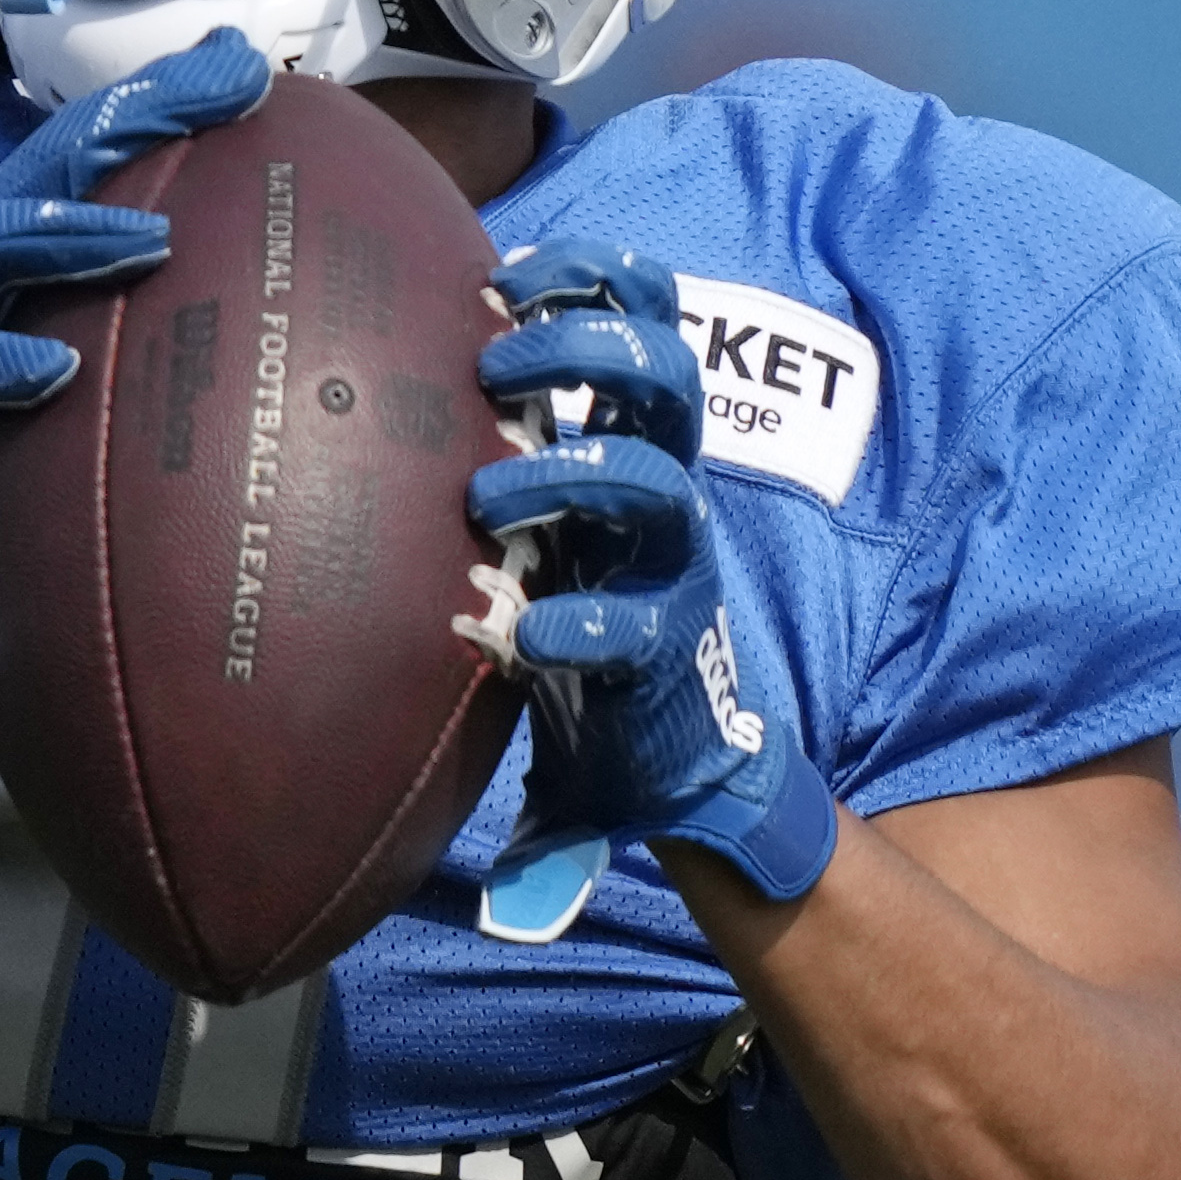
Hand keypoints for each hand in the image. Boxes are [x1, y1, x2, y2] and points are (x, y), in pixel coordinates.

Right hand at [0, 26, 272, 752]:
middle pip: (49, 163)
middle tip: (225, 98)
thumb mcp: (71, 366)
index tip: (251, 67)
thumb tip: (252, 285)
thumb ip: (138, 319)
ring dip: (71, 233)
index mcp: (12, 242)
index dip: (164, 101)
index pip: (92, 149)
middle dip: (132, 121)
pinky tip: (56, 371)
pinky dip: (0, 361)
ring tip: (152, 239)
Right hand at [463, 247, 837, 939]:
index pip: (628, 631)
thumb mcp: (592, 796)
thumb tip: (511, 911)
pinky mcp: (658, 413)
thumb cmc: (619, 738)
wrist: (687, 680)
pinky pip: (648, 324)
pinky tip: (522, 268)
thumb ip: (555, 845)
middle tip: (493, 479)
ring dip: (585, 363)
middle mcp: (670, 550)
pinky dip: (598, 287)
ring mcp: (671, 473)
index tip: (526, 636)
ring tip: (497, 349)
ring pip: (662, 392)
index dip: (586, 627)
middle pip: (657, 491)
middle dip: (587, 476)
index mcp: (649, 642)